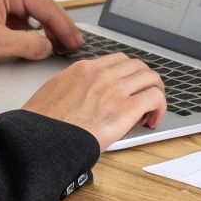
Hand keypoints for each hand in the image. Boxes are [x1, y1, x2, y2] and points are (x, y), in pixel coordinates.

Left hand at [0, 0, 83, 64]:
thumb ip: (28, 45)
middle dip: (59, 28)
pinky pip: (22, 21)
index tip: (76, 41)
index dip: (64, 26)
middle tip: (74, 44)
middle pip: (43, 9)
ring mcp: (1, 1)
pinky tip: (39, 44)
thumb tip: (48, 47)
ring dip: (47, 30)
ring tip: (61, 45)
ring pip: (33, 15)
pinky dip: (33, 32)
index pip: (47, 7)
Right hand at [24, 53, 166, 149]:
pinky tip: (152, 120)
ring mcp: (114, 90)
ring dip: (155, 92)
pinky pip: (155, 97)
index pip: (118, 61)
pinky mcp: (124, 109)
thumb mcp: (53, 92)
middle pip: (138, 66)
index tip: (130, 87)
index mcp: (83, 70)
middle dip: (145, 82)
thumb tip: (84, 95)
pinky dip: (160, 107)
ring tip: (151, 110)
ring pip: (151, 78)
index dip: (129, 74)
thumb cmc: (42, 124)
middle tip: (145, 98)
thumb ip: (74, 87)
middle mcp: (101, 74)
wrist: (40, 140)